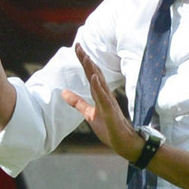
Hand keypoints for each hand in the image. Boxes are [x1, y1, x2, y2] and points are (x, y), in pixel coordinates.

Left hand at [60, 44, 140, 159]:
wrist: (125, 143)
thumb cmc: (110, 128)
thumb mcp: (89, 114)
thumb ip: (77, 102)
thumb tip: (63, 92)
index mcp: (100, 94)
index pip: (91, 74)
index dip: (84, 61)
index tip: (77, 47)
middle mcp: (105, 95)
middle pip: (95, 74)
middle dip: (86, 60)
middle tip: (78, 46)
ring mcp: (109, 103)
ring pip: (99, 83)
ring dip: (92, 69)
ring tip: (85, 57)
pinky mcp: (111, 113)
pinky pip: (104, 99)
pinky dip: (99, 88)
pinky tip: (94, 78)